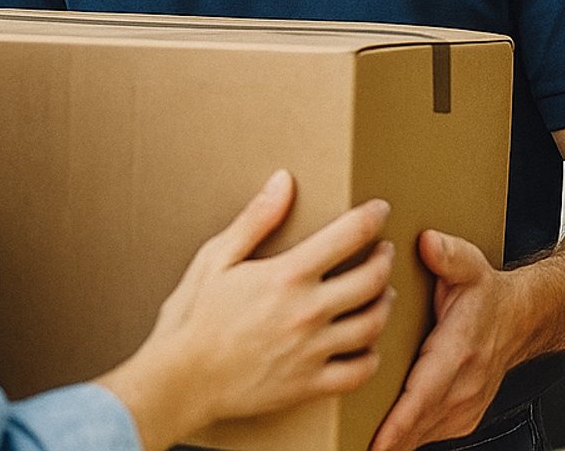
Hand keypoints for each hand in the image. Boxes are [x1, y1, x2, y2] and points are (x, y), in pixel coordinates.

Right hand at [100, 170, 396, 450]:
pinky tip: (369, 346)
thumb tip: (284, 180)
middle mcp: (308, 311)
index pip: (349, 235)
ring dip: (384, 304)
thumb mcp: (216, 258)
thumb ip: (255, 219)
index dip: (372, 218)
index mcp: (288, 275)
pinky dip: (372, 358)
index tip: (380, 210)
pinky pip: (358, 372)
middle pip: (371, 279)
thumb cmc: (193, 317)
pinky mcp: (309, 384)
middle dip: (385, 260)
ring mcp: (312, 350)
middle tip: (384, 251)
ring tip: (383, 293)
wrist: (180, 381)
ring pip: (372, 324)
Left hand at [369, 230, 526, 450]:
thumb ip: (448, 253)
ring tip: (358, 446)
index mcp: (459, 350)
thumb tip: (428, 242)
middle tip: (351, 448)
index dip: (398, 422)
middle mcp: (464, 384)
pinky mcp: (463, 417)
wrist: (522, 318)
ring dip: (393, 441)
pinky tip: (383, 437)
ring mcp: (466, 405)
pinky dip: (406, 437)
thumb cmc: (488, 294)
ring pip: (422, 433)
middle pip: (418, 423)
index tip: (376, 443)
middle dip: (386, 439)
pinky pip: (429, 433)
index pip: (423, 394)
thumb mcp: (470, 265)